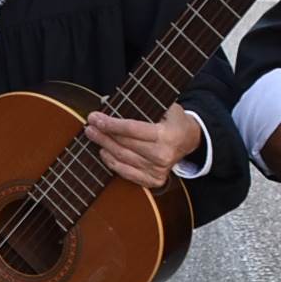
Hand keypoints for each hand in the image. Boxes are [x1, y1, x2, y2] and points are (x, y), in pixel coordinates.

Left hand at [82, 105, 201, 187]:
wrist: (190, 140)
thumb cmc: (174, 120)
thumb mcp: (165, 106)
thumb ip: (141, 104)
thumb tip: (107, 101)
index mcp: (166, 136)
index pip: (131, 129)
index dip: (110, 124)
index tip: (95, 117)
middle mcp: (162, 156)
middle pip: (124, 144)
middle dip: (104, 134)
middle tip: (90, 125)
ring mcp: (158, 171)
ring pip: (123, 159)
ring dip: (105, 146)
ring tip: (93, 135)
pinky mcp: (154, 180)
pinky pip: (127, 173)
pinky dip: (113, 163)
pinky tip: (104, 152)